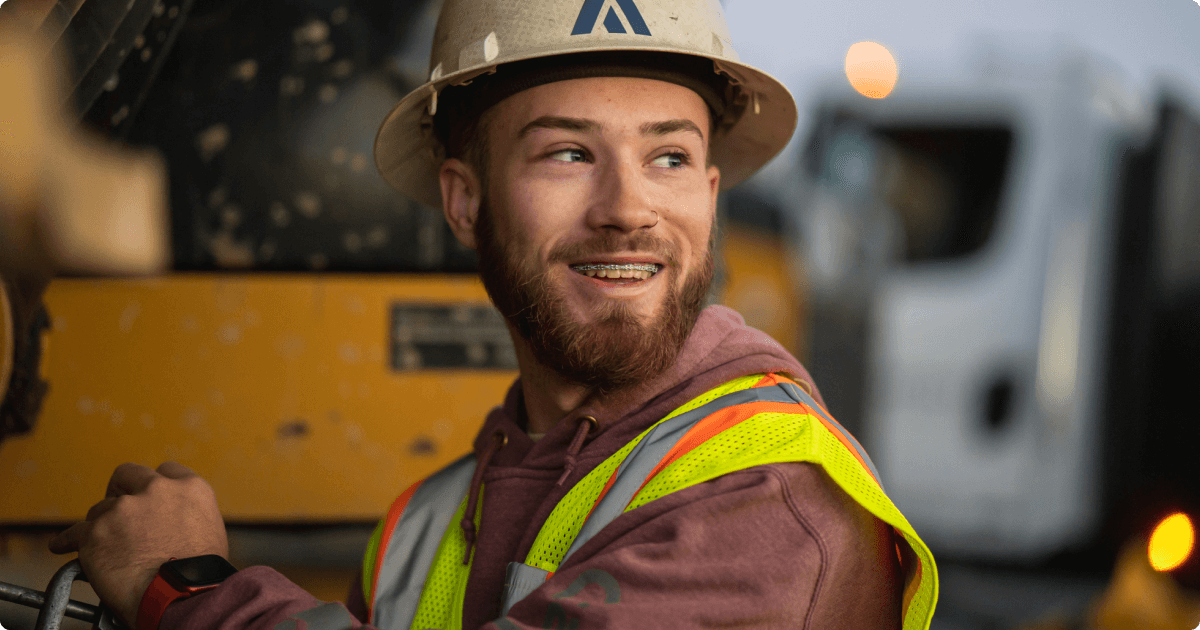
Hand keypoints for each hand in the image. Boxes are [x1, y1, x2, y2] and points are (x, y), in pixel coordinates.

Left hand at [49, 462, 228, 627]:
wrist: (182, 596)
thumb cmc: (200, 573)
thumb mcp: (209, 528)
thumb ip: (188, 512)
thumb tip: (173, 520)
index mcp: (189, 488)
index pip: (166, 470)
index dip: (154, 485)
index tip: (148, 497)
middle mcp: (156, 490)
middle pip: (127, 474)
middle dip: (121, 490)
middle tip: (121, 512)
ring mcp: (123, 509)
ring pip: (101, 508)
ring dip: (102, 524)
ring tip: (105, 546)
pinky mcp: (94, 533)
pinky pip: (72, 534)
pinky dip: (68, 541)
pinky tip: (64, 546)